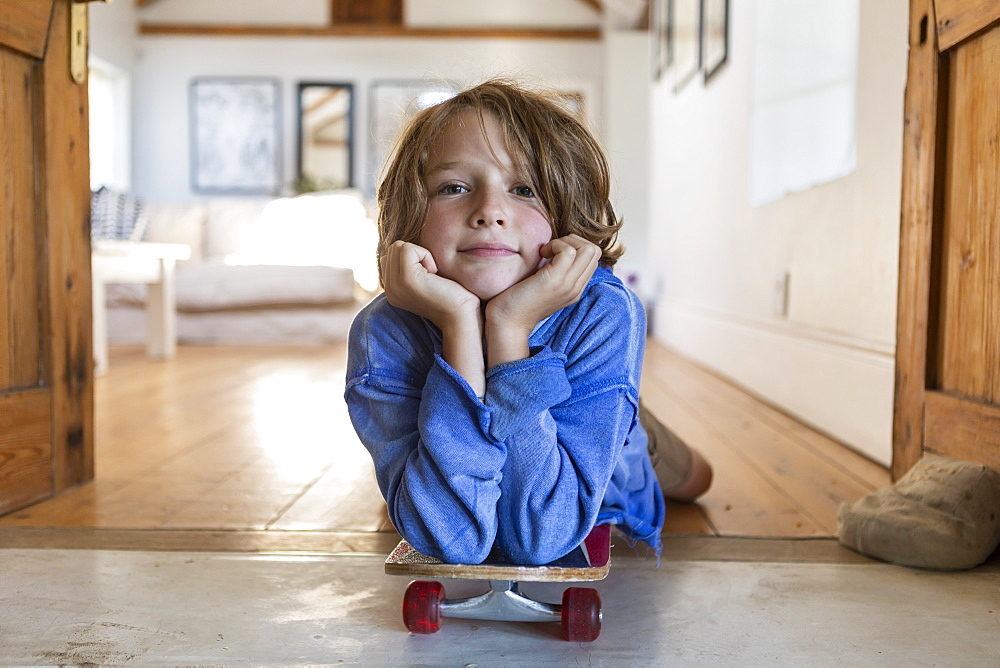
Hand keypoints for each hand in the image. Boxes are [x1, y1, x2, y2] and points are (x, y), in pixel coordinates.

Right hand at [380, 240, 480, 329]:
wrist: (461, 316)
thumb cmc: (452, 295)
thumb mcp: (426, 279)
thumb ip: (410, 266)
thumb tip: (403, 247)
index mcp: (392, 290)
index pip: (390, 255)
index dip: (413, 257)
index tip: (428, 276)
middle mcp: (390, 289)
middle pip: (393, 248)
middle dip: (416, 254)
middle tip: (432, 274)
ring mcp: (395, 285)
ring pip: (398, 247)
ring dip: (421, 254)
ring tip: (433, 274)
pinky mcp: (406, 279)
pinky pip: (408, 249)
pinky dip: (426, 255)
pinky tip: (435, 273)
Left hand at [484, 234, 599, 367]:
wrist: (506, 322)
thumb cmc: (517, 300)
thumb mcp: (542, 285)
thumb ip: (554, 271)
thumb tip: (554, 248)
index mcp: (575, 289)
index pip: (593, 258)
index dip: (575, 246)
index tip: (553, 252)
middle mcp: (576, 288)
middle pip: (595, 251)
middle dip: (573, 240)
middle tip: (551, 249)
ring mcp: (568, 285)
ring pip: (588, 249)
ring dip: (565, 242)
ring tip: (547, 252)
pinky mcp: (555, 281)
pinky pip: (568, 251)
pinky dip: (555, 245)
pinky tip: (541, 254)